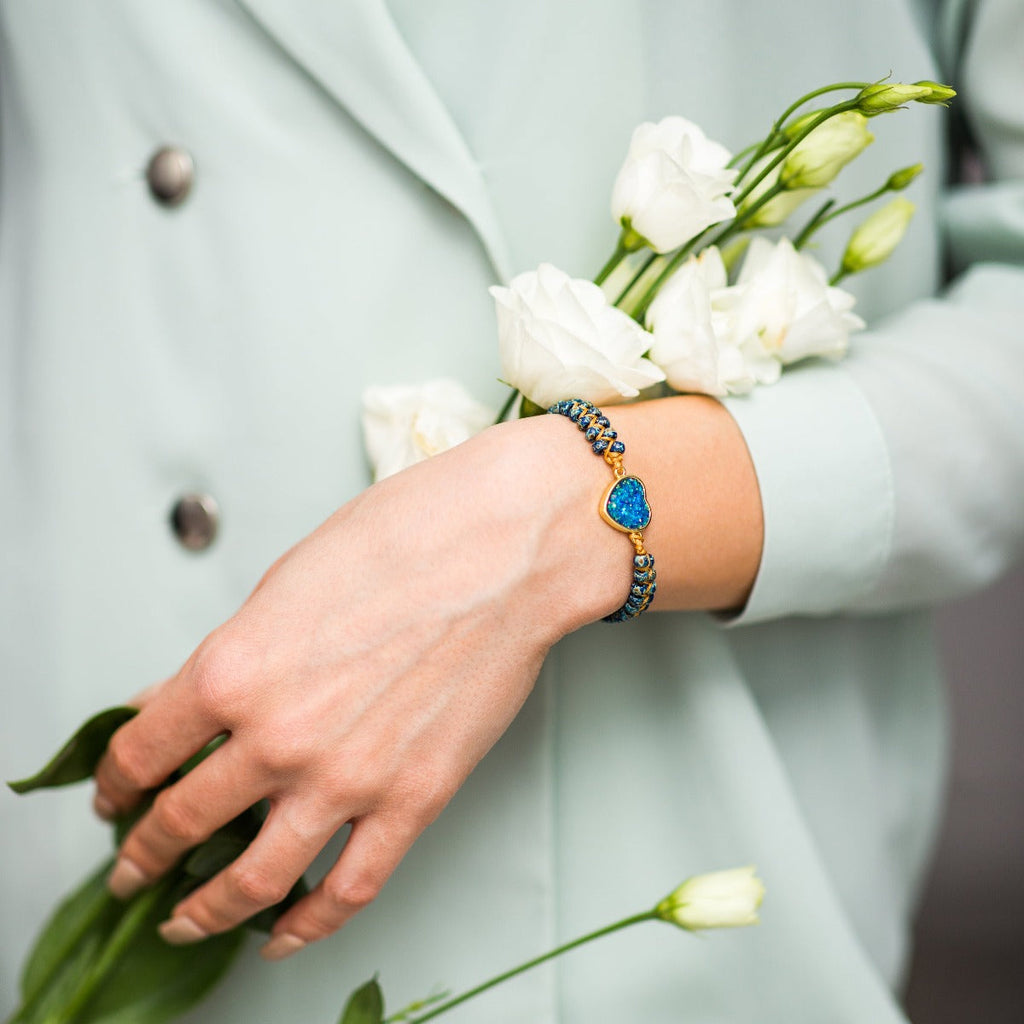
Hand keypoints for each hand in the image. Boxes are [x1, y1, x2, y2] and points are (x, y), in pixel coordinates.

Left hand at [91, 416, 626, 959]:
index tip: (116, 795)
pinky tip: (282, 936)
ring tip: (187, 920)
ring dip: (205, 911)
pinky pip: (347, 890)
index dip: (115, 783)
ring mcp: (347, 779)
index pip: (140, 752)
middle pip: (182, 821)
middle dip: (144, 853)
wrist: (504, 553)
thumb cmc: (403, 543)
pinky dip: (306, 926)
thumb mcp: (285, 584)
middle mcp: (278, 737)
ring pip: (252, 880)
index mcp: (233, 670)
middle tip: (133, 866)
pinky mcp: (413, 801)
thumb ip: (228, 657)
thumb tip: (179, 702)